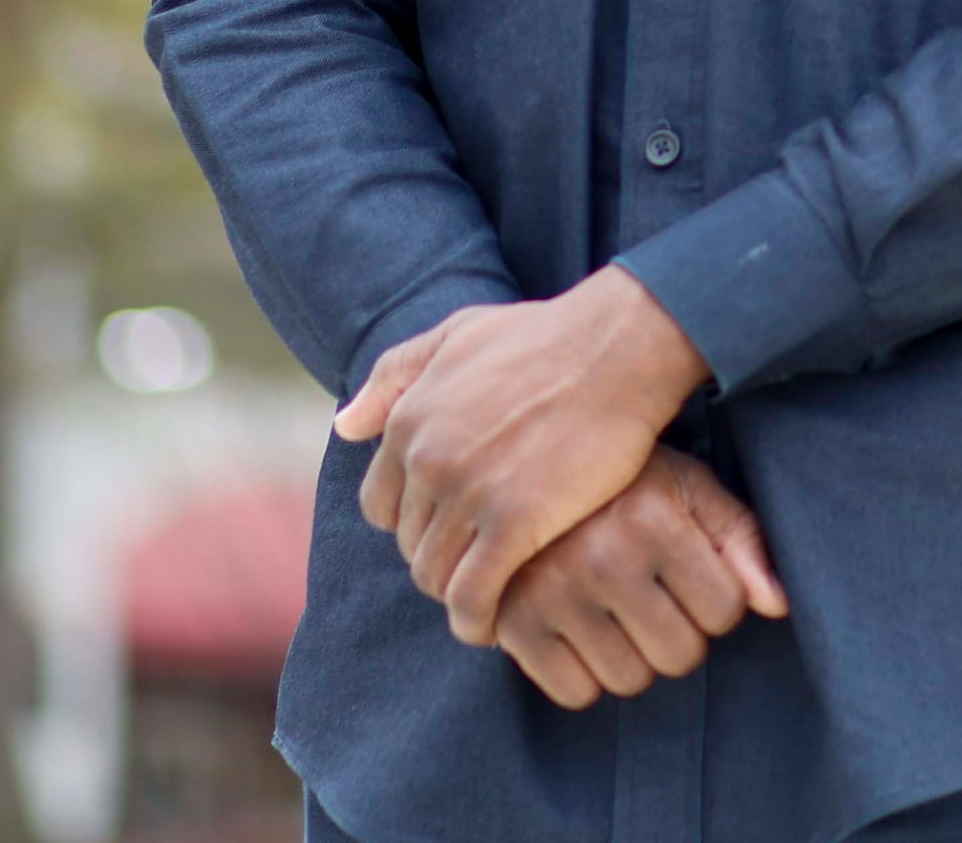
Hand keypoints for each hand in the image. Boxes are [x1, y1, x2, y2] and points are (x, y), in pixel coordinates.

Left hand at [334, 265, 712, 643]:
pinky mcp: (514, 524)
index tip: (452, 531)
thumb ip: (396, 375)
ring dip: (459, 595)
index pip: (382, 507)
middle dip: (442, 559)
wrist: (618, 349)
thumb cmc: (546, 338)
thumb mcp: (458, 335)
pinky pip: (474, 597)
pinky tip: (498, 626)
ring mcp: (467, 493)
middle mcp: (426, 458)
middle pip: (411, 545)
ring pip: (436, 577)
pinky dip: (478, 620)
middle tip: (481, 567)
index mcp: (409, 420)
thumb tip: (343, 426)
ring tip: (492, 598)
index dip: (415, 524)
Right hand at [494, 446, 790, 709]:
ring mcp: (551, 593)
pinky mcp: (512, 623)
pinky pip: (574, 693)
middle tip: (649, 596)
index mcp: (653, 518)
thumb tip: (779, 605)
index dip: (715, 599)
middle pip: (680, 655)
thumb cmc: (622, 484)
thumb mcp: (687, 487)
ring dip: (631, 656)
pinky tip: (578, 629)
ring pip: (630, 680)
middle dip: (676, 632)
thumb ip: (740, 539)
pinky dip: (582, 674)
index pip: (726, 610)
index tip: (688, 574)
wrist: (520, 473)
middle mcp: (601, 556)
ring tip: (612, 609)